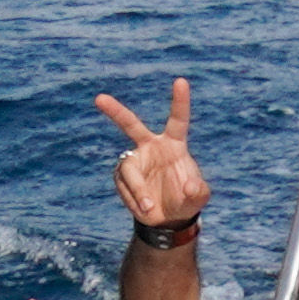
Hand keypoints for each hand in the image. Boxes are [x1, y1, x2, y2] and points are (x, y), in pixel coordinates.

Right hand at [95, 76, 205, 231]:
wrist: (167, 218)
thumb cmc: (186, 201)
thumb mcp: (198, 199)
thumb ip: (199, 192)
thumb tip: (190, 186)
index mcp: (174, 144)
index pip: (177, 119)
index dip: (180, 101)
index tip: (181, 81)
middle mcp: (151, 146)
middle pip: (130, 124)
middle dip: (115, 111)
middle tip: (99, 99)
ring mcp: (134, 160)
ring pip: (129, 169)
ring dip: (138, 190)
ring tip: (149, 208)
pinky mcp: (122, 176)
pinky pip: (125, 186)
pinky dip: (134, 200)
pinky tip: (145, 209)